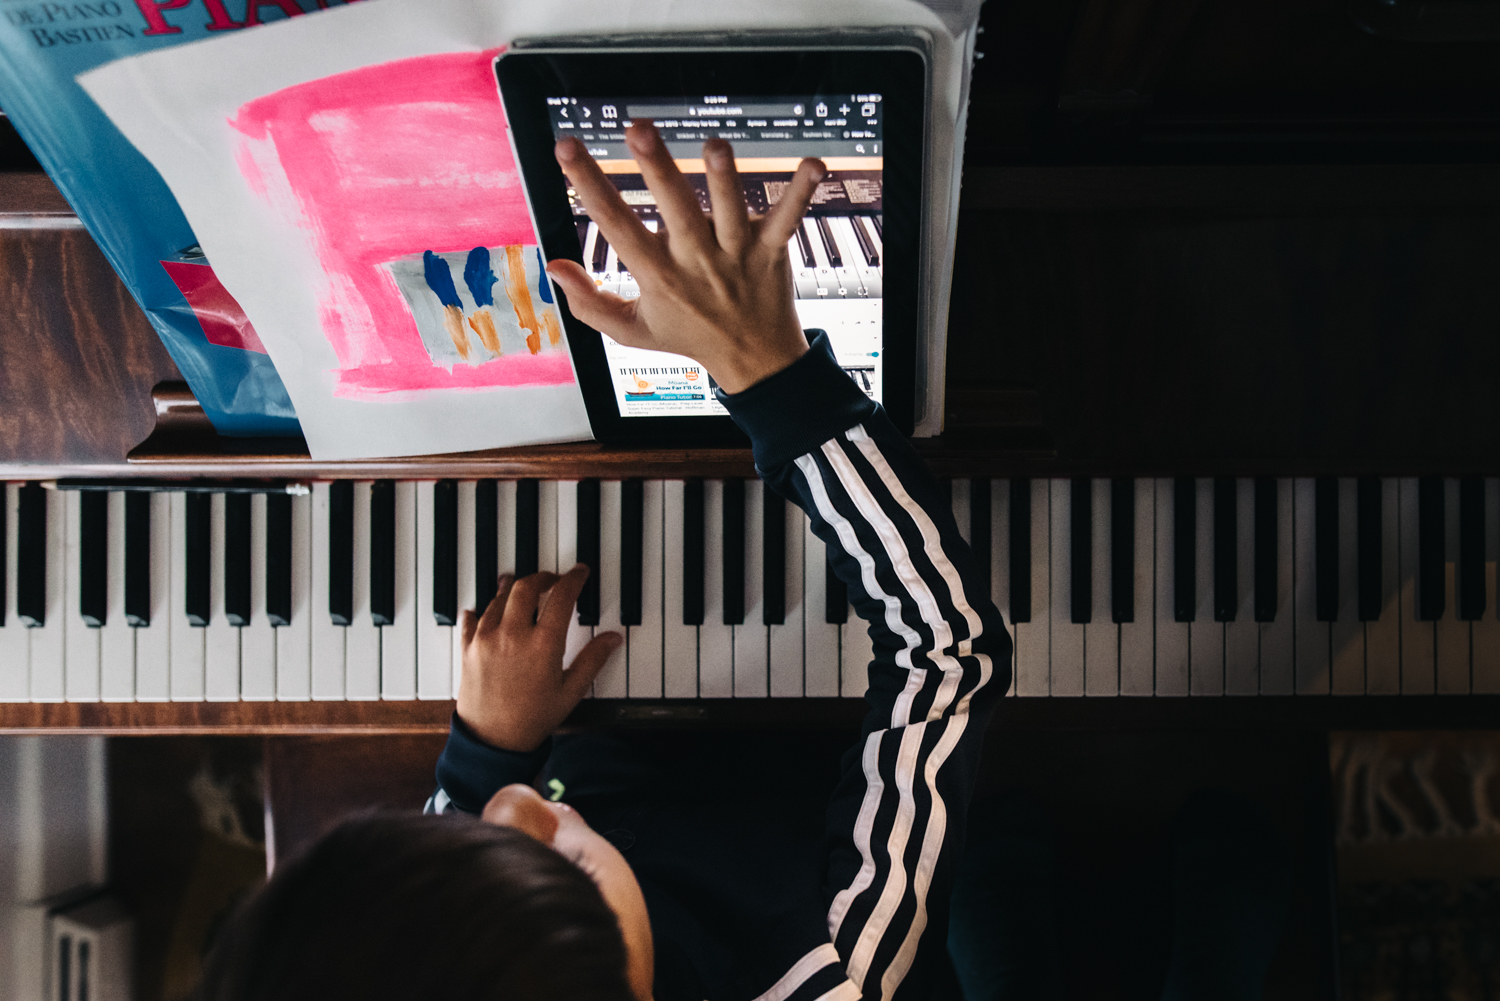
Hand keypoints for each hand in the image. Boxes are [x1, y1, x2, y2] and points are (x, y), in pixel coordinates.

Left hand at [456, 566, 621, 751]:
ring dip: (513, 589)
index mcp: (543, 644)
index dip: (573, 579)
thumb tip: (613, 638)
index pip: (562, 596)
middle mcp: (513, 635)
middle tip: (551, 580)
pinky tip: (485, 610)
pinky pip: (472, 617)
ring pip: (499, 597)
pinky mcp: (468, 649)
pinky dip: (481, 609)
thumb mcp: (570, 691)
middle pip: (526, 586)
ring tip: (521, 587)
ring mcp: (486, 640)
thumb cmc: (532, 720)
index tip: (579, 573)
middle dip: (542, 577)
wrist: (492, 742)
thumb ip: (593, 660)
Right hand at [547, 121, 826, 393]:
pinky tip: (813, 165)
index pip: (616, 225)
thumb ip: (588, 303)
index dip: (589, 185)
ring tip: (714, 146)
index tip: (567, 148)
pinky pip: (787, 219)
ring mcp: (736, 255)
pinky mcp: (771, 251)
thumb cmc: (689, 337)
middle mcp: (696, 262)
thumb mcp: (631, 333)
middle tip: (638, 130)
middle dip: (656, 169)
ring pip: (728, 211)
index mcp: (658, 276)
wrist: (755, 362)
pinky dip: (801, 192)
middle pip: (674, 210)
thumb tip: (553, 267)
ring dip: (723, 178)